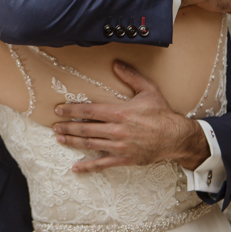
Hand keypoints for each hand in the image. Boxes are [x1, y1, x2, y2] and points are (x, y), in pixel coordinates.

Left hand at [52, 61, 209, 172]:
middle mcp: (116, 130)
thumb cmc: (162, 113)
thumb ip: (130, 76)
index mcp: (119, 113)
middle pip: (85, 129)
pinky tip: (76, 167)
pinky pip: (102, 164)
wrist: (175, 137)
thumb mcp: (148, 90)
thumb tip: (115, 63)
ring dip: (73, 142)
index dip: (72, 110)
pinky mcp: (124, 159)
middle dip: (68, 127)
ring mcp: (119, 146)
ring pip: (90, 145)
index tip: (59, 110)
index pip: (89, 111)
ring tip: (60, 139)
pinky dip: (87, 166)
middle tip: (55, 126)